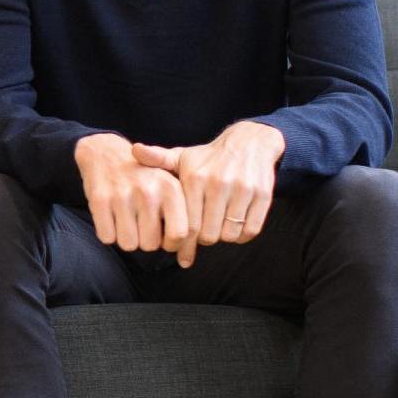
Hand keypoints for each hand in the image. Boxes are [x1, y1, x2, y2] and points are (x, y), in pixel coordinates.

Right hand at [73, 132, 190, 255]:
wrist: (106, 153)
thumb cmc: (143, 178)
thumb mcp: (169, 185)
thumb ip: (184, 214)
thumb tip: (186, 255)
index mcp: (171, 188)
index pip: (179, 235)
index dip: (172, 245)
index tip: (165, 240)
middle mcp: (148, 191)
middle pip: (151, 245)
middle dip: (145, 240)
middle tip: (141, 225)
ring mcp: (123, 195)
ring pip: (128, 244)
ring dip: (126, 238)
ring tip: (126, 220)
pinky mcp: (100, 200)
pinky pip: (107, 237)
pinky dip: (108, 232)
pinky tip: (111, 217)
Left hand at [131, 121, 285, 267]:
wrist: (250, 142)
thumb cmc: (209, 157)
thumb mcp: (182, 156)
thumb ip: (158, 159)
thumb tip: (135, 150)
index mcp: (195, 178)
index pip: (187, 224)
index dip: (183, 244)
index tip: (180, 255)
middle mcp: (218, 183)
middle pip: (208, 234)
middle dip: (204, 240)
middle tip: (202, 235)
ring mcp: (242, 189)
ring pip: (230, 234)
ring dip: (224, 237)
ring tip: (218, 227)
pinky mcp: (262, 194)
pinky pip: (251, 229)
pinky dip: (243, 235)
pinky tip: (236, 227)